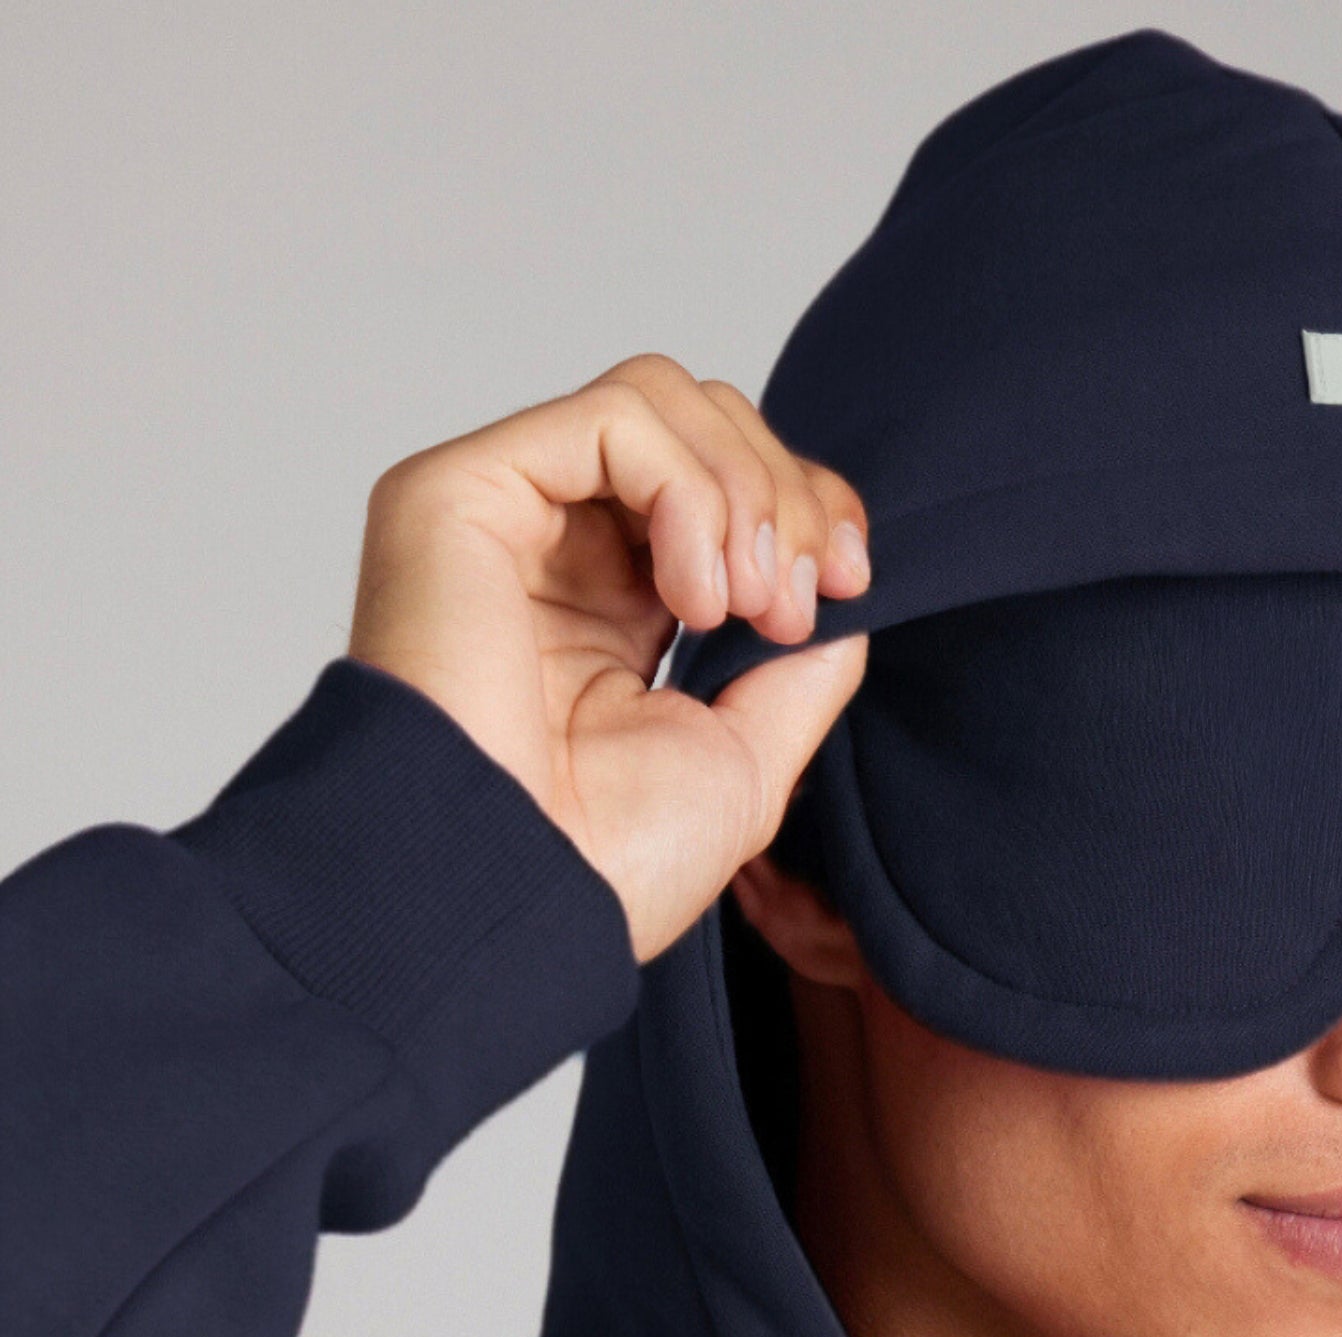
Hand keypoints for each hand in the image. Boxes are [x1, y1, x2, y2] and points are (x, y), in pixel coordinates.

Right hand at [348, 356, 869, 959]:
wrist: (515, 903)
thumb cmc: (602, 865)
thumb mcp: (746, 756)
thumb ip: (798, 665)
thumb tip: (844, 592)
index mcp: (608, 609)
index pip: (719, 484)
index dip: (803, 504)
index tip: (851, 579)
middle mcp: (550, 549)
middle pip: (700, 421)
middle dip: (783, 497)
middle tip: (791, 609)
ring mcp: (502, 513)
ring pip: (661, 399)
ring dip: (741, 493)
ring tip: (740, 609)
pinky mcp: (459, 490)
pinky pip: (612, 417)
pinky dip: (688, 490)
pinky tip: (693, 597)